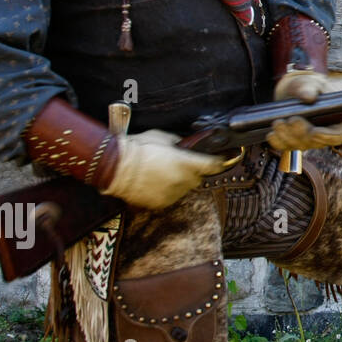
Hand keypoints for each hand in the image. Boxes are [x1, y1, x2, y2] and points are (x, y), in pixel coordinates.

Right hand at [101, 129, 226, 208]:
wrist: (115, 168)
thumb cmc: (139, 148)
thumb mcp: (163, 137)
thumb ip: (180, 143)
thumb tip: (186, 145)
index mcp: (187, 163)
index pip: (214, 165)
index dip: (221, 161)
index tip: (225, 159)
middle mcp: (183, 181)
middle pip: (199, 178)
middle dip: (195, 171)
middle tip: (182, 164)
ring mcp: (173, 194)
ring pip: (186, 188)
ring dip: (181, 182)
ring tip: (165, 172)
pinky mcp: (161, 203)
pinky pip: (172, 197)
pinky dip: (168, 191)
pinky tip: (156, 182)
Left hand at [269, 71, 341, 150]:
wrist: (296, 91)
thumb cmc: (310, 87)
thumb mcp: (312, 83)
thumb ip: (310, 88)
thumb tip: (308, 97)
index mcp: (335, 121)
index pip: (336, 135)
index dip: (327, 136)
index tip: (314, 132)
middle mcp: (322, 135)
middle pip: (314, 142)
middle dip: (300, 133)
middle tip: (292, 119)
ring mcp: (306, 140)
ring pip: (298, 145)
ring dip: (286, 136)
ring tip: (278, 122)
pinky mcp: (291, 141)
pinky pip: (284, 146)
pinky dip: (277, 141)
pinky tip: (271, 134)